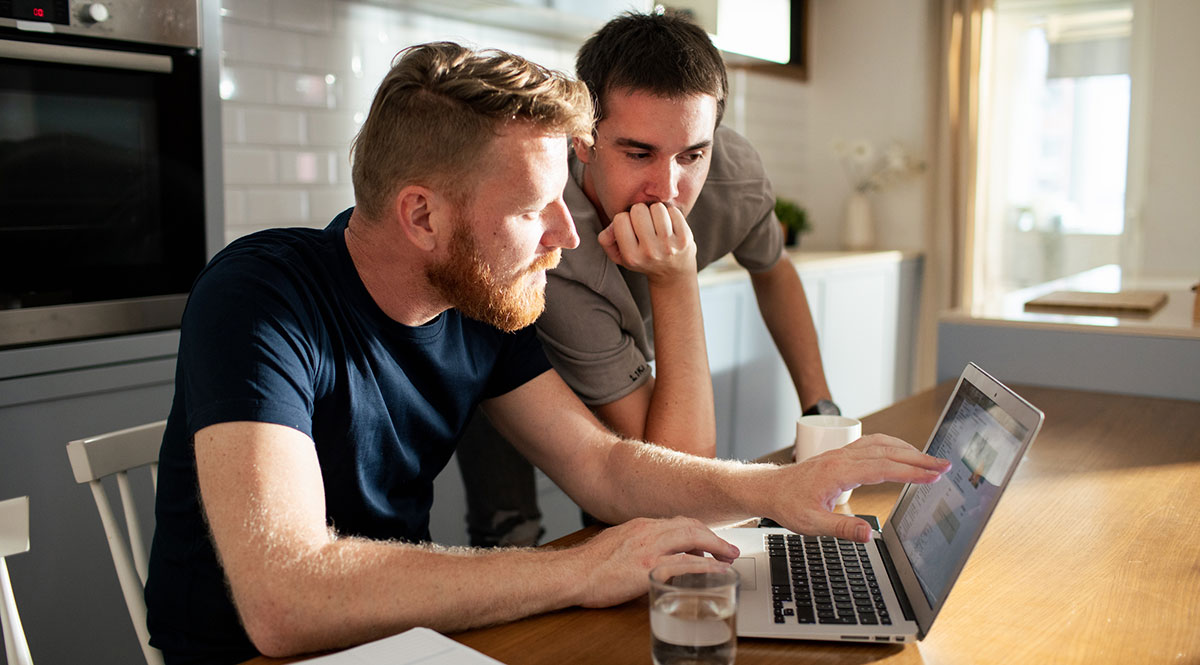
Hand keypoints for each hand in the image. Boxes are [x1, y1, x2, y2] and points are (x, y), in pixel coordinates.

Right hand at [572, 516, 738, 607]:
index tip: (708, 539)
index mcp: (640, 525)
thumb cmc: (587, 564)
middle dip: (713, 537)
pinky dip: (707, 567)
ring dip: (716, 548)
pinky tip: (718, 571)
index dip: (697, 530)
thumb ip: (634, 544)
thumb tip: (646, 555)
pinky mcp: (649, 568)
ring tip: (728, 558)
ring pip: (693, 539)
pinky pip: (686, 564)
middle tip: (728, 548)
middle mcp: (648, 531)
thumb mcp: (615, 543)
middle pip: (691, 526)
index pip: (677, 522)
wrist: (572, 573)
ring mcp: (650, 549)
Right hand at [596, 203, 696, 284]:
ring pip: (657, 208)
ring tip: (657, 224)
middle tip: (644, 224)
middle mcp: (650, 252)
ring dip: (655, 211)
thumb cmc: (643, 259)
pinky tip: (669, 225)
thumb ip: (607, 239)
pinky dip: (670, 214)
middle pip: (638, 210)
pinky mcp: (685, 238)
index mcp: (632, 257)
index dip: (624, 219)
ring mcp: (669, 246)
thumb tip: (612, 224)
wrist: (673, 273)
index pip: (620, 219)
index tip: (631, 228)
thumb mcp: (620, 255)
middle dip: (640, 212)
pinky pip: (673, 211)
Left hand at [769, 434, 950, 542]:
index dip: (910, 472)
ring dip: (908, 450)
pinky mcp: (841, 455)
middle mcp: (842, 458)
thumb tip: (870, 534)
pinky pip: (872, 444)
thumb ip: (842, 529)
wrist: (770, 489)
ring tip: (931, 460)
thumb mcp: (812, 524)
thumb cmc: (789, 505)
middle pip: (888, 453)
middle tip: (944, 466)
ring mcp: (842, 454)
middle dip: (919, 459)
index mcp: (838, 472)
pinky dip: (893, 446)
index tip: (933, 476)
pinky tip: (903, 453)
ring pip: (881, 444)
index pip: (883, 468)